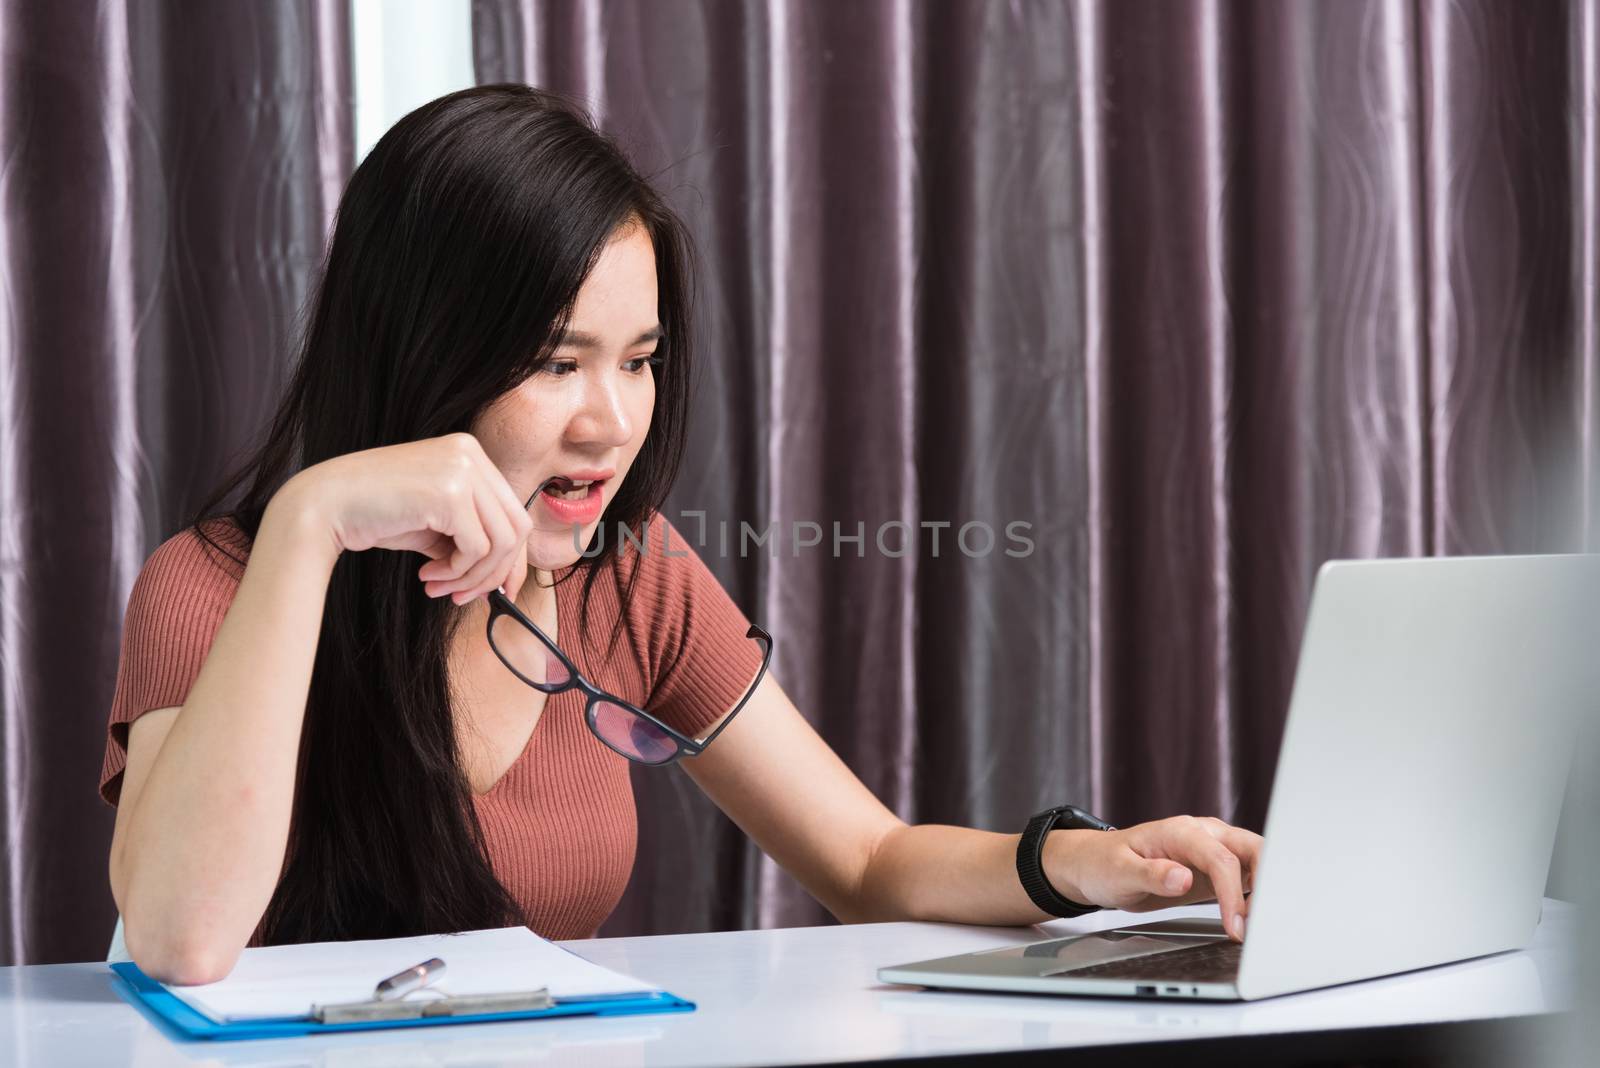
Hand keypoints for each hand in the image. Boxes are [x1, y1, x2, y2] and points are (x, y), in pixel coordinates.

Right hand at [277, 433, 535, 604]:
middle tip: (464, 596)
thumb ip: (470, 540)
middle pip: (516, 527)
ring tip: (439, 586)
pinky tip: (426, 574)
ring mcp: (463, 469)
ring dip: (473, 576)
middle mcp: (471, 453)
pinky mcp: (450, 492)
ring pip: (501, 541)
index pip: (512, 511)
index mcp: (470, 453)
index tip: (494, 589)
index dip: (509, 557)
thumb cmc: (375, 515)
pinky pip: (477, 548)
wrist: (325, 505)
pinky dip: (457, 572)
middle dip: (494, 572)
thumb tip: (504, 581)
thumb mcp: (435, 525)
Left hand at [1045, 816, 1262, 941]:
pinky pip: (1245, 875)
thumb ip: (1151, 874)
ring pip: (1256, 860)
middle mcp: (1203, 835)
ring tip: (1260, 925)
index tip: (1235, 925)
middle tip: (1261, 922)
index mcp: (1181, 832)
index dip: (1231, 894)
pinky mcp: (1214, 868)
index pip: (1220, 859)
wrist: (1096, 864)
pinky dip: (1256, 894)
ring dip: (1265, 889)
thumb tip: (1182, 878)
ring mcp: (1212, 849)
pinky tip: (1254, 918)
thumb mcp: (1120, 872)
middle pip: (1252, 848)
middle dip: (1266, 882)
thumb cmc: (1105, 864)